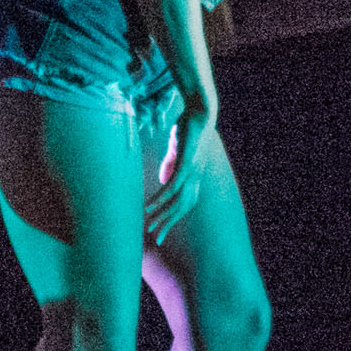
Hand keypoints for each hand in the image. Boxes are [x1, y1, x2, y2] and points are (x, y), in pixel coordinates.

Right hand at [144, 98, 215, 242]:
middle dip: (168, 224)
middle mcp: (196, 179)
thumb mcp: (176, 150)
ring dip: (162, 215)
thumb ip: (170, 165)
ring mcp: (192, 173)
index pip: (184, 204)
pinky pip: (172, 187)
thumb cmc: (188, 127)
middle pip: (182, 209)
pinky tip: (150, 206)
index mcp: (194, 177)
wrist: (200, 111)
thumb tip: (163, 180)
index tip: (160, 229)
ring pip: (177, 202)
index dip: (172, 218)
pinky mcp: (186, 165)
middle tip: (156, 239)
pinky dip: (161, 199)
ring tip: (149, 226)